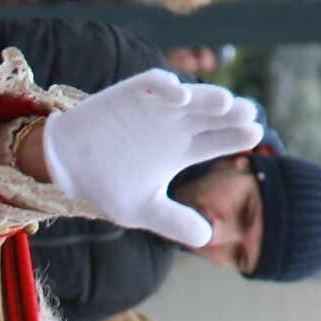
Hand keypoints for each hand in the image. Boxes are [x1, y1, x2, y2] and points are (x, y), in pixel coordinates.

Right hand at [39, 70, 263, 248]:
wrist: (66, 165)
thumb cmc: (105, 184)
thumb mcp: (142, 209)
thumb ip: (174, 221)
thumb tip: (208, 236)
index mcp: (181, 150)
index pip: (218, 140)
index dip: (235, 137)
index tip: (255, 135)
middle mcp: (174, 126)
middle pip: (210, 115)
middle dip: (230, 114)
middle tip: (249, 114)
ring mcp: (154, 109)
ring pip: (188, 97)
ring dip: (205, 97)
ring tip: (224, 102)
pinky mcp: (130, 95)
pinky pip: (152, 83)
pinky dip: (165, 87)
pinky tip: (178, 96)